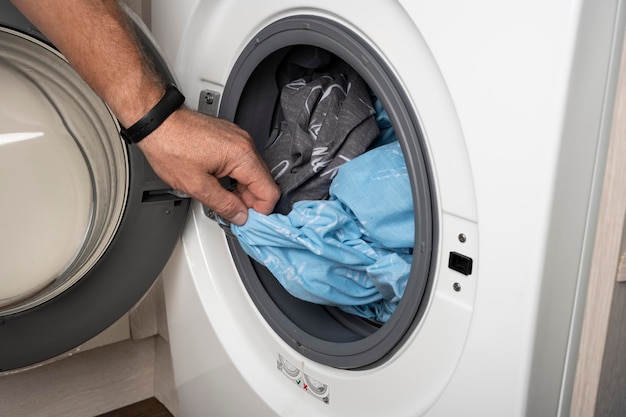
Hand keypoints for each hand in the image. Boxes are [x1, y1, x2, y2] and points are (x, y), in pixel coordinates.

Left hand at [137, 107, 279, 224]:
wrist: (157, 122)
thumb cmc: (170, 145)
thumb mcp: (197, 185)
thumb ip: (224, 204)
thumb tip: (240, 216)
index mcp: (241, 155)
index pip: (269, 191)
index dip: (260, 211)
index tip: (249, 220)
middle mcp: (244, 144)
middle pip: (263, 182)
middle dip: (250, 201)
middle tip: (234, 214)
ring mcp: (238, 138)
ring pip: (253, 173)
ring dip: (242, 190)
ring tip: (224, 199)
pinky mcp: (230, 137)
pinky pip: (243, 162)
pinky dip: (236, 177)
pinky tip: (221, 184)